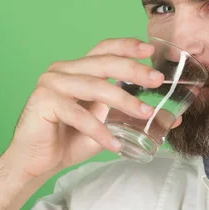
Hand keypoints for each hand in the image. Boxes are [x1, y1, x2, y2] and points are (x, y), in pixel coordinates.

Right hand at [4, 38, 164, 178]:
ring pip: (94, 86)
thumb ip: (131, 117)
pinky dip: (98, 129)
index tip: (150, 51)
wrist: (36, 163)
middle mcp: (63, 70)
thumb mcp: (107, 124)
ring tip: (146, 114)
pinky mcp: (43, 101)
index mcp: (77, 69)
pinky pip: (77, 114)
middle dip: (133, 69)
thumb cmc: (69, 140)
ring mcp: (51, 83)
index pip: (104, 49)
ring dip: (123, 101)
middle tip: (157, 81)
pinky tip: (113, 144)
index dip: (127, 46)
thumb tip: (172, 118)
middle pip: (102, 62)